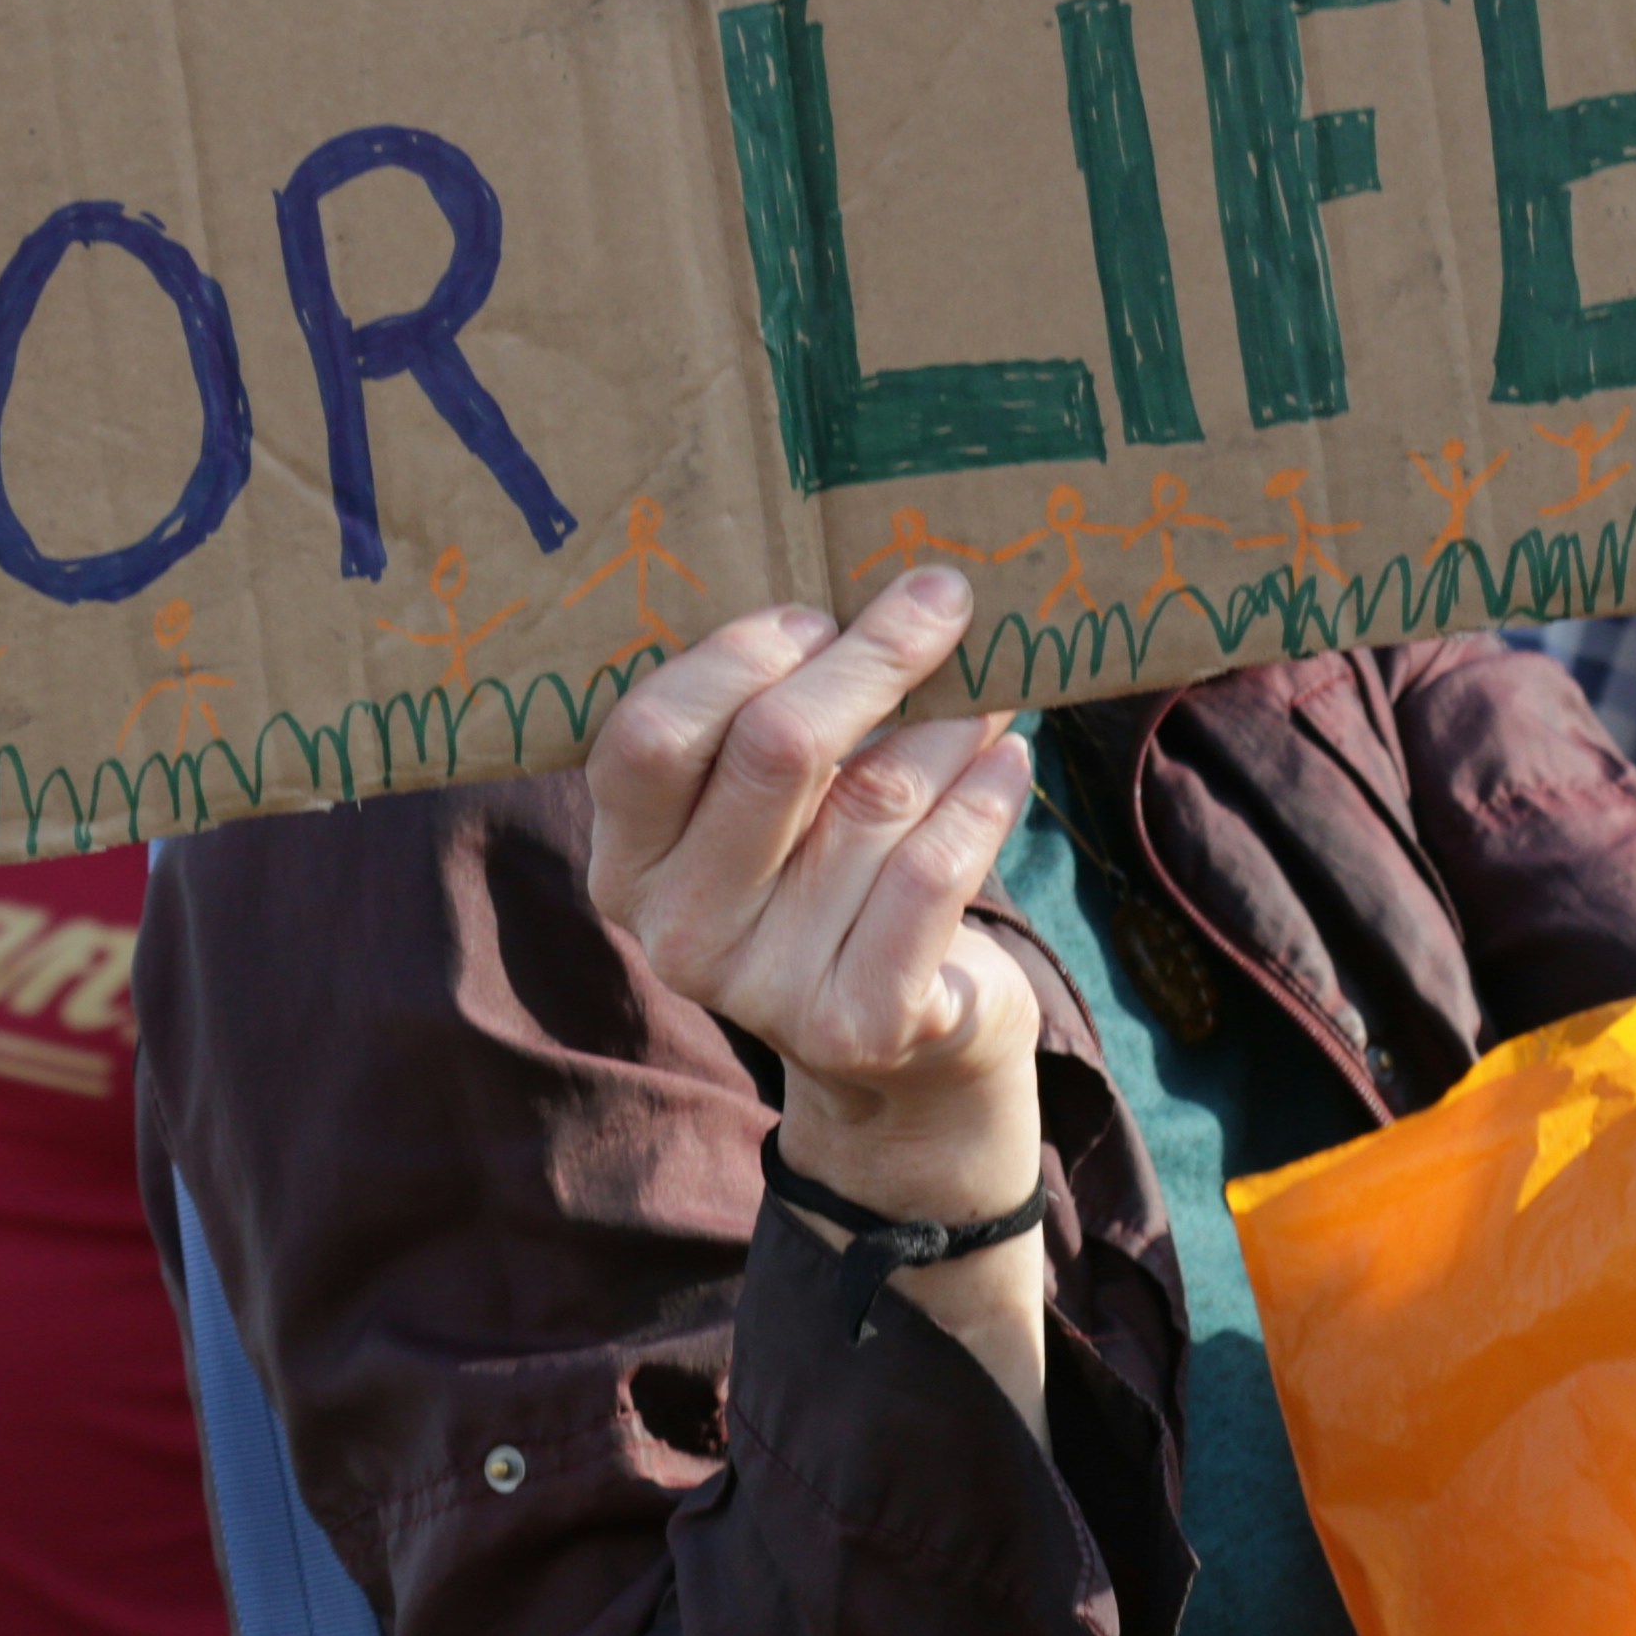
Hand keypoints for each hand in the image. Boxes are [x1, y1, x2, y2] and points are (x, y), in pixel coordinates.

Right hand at [583, 571, 1045, 1393]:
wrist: (898, 1060)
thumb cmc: (828, 882)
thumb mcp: (768, 814)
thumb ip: (768, 718)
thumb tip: (873, 575)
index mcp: (627, 865)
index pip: (651, 735)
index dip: (741, 654)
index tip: (820, 609)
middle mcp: (678, 934)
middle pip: (777, 748)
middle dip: (873, 655)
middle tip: (938, 598)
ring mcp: (768, 990)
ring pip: (877, 798)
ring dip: (949, 726)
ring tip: (984, 692)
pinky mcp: (863, 1023)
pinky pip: (937, 872)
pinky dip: (986, 799)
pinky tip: (1008, 761)